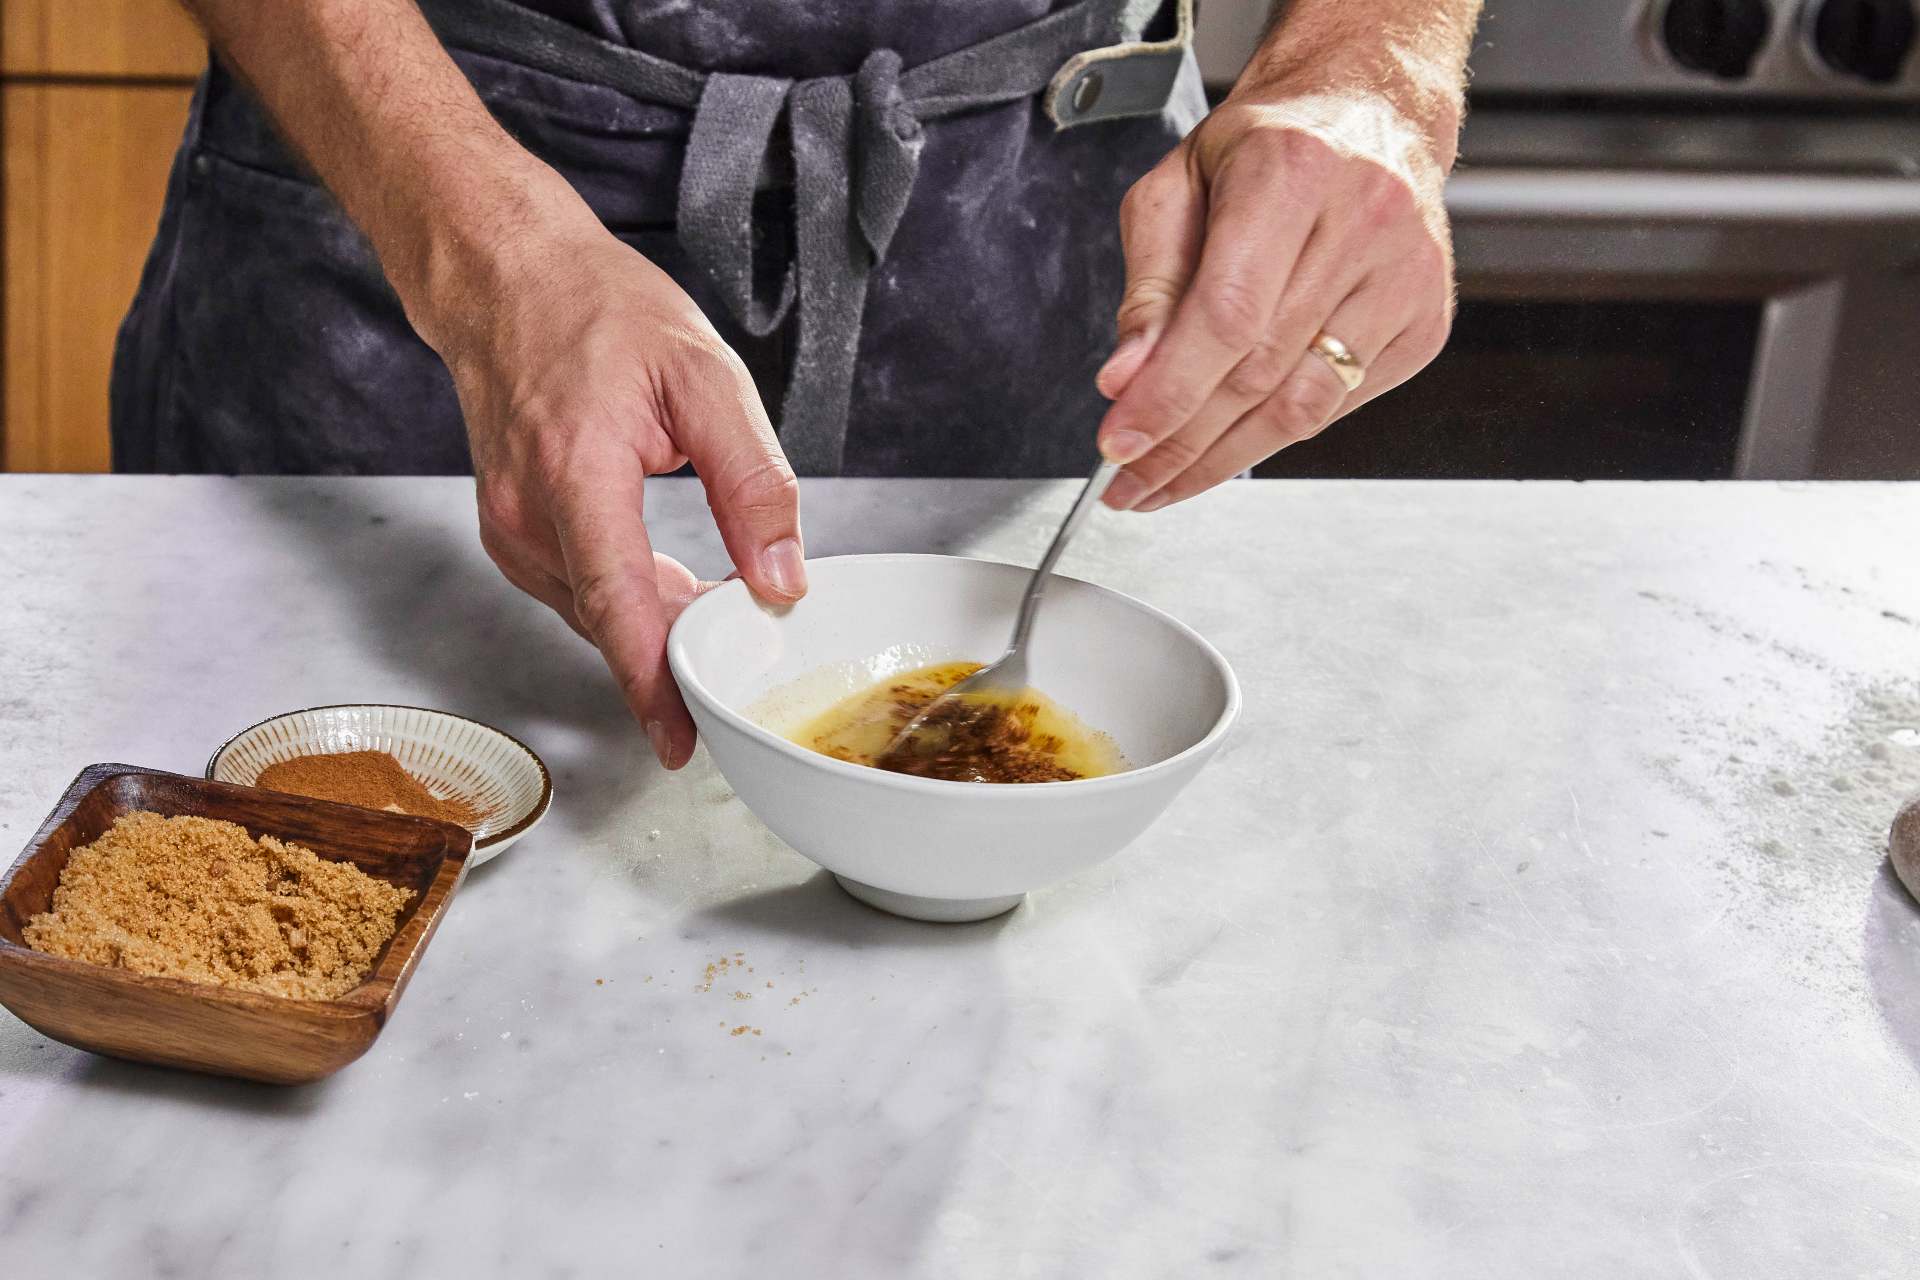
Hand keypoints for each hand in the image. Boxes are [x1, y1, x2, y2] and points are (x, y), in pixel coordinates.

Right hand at [434, 217, 804, 768]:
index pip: (616, 601)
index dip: (649, 681)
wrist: (506, 277)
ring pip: (595, 613)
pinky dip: (627, 602)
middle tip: (749, 668)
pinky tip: (672, 590)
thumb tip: (783, 578)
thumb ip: (752, 480)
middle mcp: (527, 512)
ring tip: (720, 618)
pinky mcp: (509, 531)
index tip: (679, 742)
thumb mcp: (705, 375)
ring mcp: (508, 527)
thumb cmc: (599, 310)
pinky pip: (578, 591)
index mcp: (575, 471)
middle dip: (679, 657)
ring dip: (657, 627)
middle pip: (610, 620)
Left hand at [1094, 86, 1457, 511]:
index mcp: (1293, 170)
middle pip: (1260, 371)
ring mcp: (1407, 277)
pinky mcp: (1426, 322)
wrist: (1367, 113)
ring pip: (1304, 405)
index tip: (1118, 444)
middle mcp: (1365, 220)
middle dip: (1183, 441)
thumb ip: (1149, 287)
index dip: (1170, 393)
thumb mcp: (1177, 189)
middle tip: (1129, 480)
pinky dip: (1275, 433)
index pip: (1226, 315)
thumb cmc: (1264, 149)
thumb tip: (1125, 380)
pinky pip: (1337, 405)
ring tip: (1165, 483)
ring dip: (1225, 458)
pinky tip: (1228, 444)